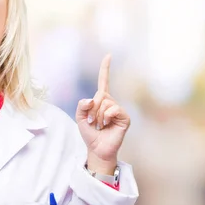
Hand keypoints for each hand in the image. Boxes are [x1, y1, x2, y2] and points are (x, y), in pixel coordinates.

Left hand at [75, 54, 130, 174]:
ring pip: (105, 102)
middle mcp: (111, 102)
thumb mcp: (80, 117)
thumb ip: (81, 105)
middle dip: (92, 109)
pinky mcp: (124, 117)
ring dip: (98, 115)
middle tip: (93, 121)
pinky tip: (107, 124)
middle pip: (99, 95)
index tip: (109, 55)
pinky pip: (113, 109)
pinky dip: (106, 116)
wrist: (97, 149)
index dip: (105, 68)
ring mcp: (118, 109)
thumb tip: (92, 99)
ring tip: (100, 125)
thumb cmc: (90, 134)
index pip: (103, 81)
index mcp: (101, 100)